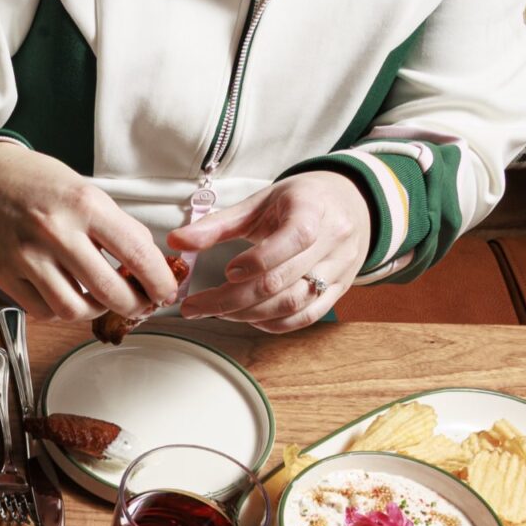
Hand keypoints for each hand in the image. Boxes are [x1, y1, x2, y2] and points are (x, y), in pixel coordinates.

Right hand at [0, 143, 177, 321]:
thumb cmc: (39, 184)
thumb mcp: (86, 191)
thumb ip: (117, 228)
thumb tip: (149, 265)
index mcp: (84, 204)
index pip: (136, 254)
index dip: (159, 281)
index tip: (167, 292)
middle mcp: (55, 231)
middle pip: (109, 291)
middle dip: (134, 305)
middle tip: (140, 304)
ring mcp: (26, 256)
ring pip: (73, 310)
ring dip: (95, 311)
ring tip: (100, 300)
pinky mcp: (5, 275)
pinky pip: (43, 311)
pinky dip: (61, 310)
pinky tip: (67, 293)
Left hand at [171, 172, 370, 331]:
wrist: (349, 204)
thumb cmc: (298, 202)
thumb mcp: (260, 203)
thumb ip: (217, 224)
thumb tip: (176, 241)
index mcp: (314, 209)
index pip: (294, 238)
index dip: (258, 261)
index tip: (226, 271)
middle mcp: (333, 240)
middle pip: (283, 281)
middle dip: (233, 299)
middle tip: (196, 307)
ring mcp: (339, 268)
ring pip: (294, 303)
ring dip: (249, 314)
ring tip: (217, 311)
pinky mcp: (339, 290)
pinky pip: (305, 317)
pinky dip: (272, 323)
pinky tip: (247, 317)